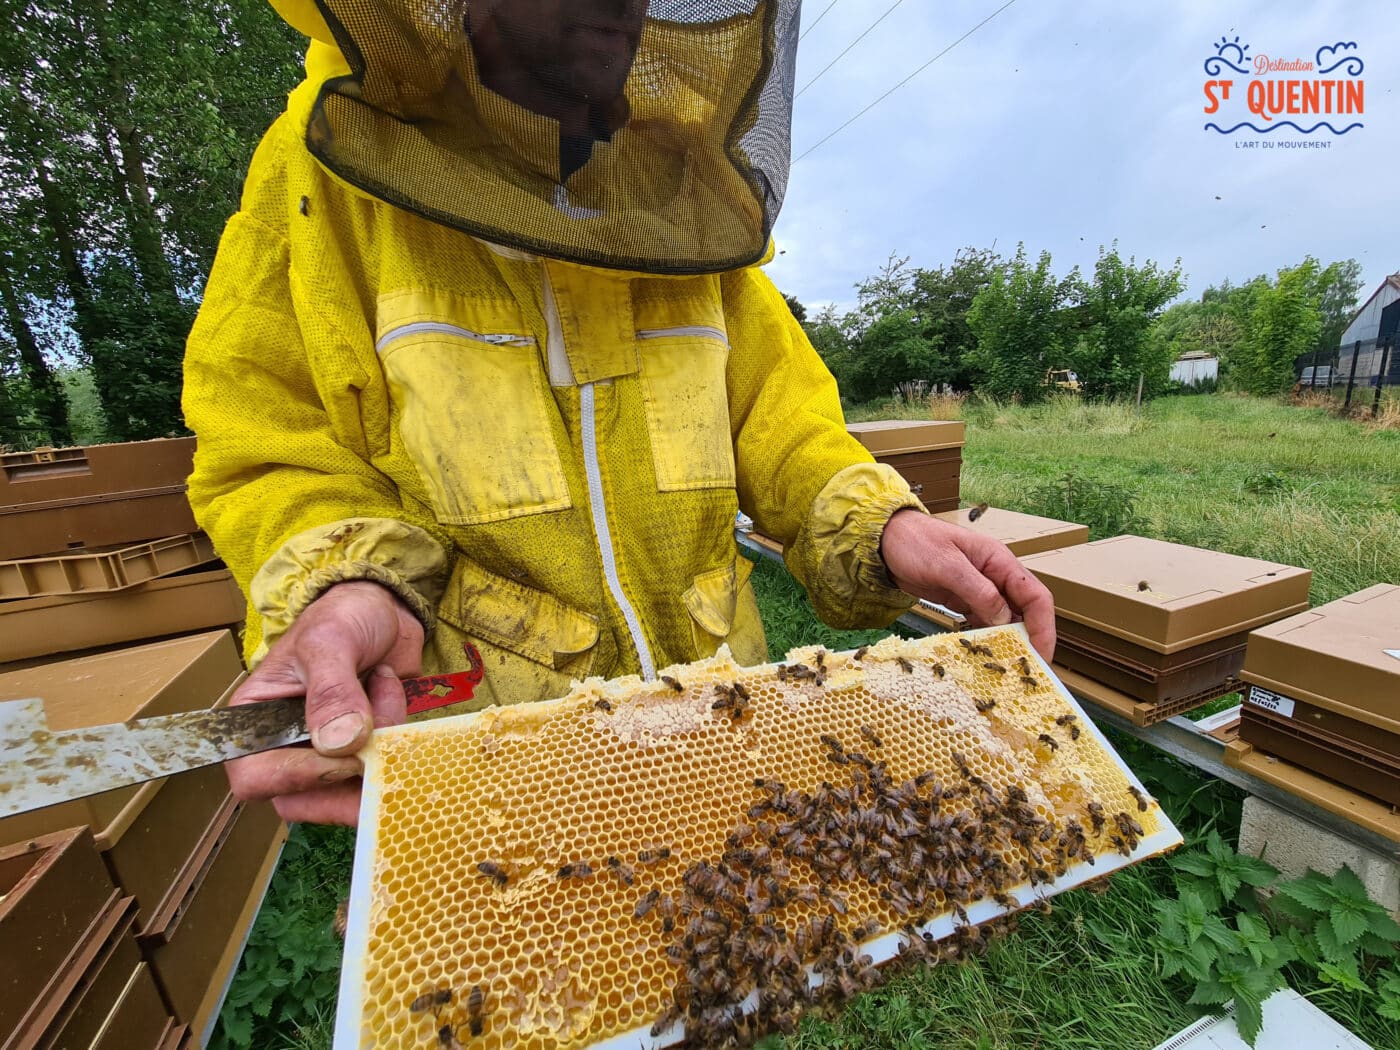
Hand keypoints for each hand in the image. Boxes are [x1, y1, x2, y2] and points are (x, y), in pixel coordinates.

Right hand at [224, 580, 423, 824]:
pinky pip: (383, 773)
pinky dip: (398, 741)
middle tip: (381, 733)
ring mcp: (327, 756)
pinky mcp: (364, 754)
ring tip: (385, 690)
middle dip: (351, 775)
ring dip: (381, 751)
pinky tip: (393, 692)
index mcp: (255, 721)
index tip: (343, 751)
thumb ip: (331, 690)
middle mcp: (285, 747)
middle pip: (304, 800)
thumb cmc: (342, 617)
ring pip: (350, 792)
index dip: (295, 777)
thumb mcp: (331, 641)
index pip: (254, 778)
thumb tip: (337, 744)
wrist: (386, 610)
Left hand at [879, 510, 1055, 661]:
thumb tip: (1004, 619)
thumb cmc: (915, 541)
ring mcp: (979, 589)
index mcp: (999, 562)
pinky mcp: (963, 600)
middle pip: (1025, 612)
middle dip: (1029, 641)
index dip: (1043, 627)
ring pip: (1004, 620)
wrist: (885, 539)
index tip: (1041, 655)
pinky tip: (980, 654)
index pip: (1035, 596)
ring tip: (1004, 670)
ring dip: (1007, 643)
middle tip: (1025, 672)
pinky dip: (984, 639)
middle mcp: (995, 577)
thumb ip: (978, 590)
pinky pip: (982, 622)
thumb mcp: (947, 564)